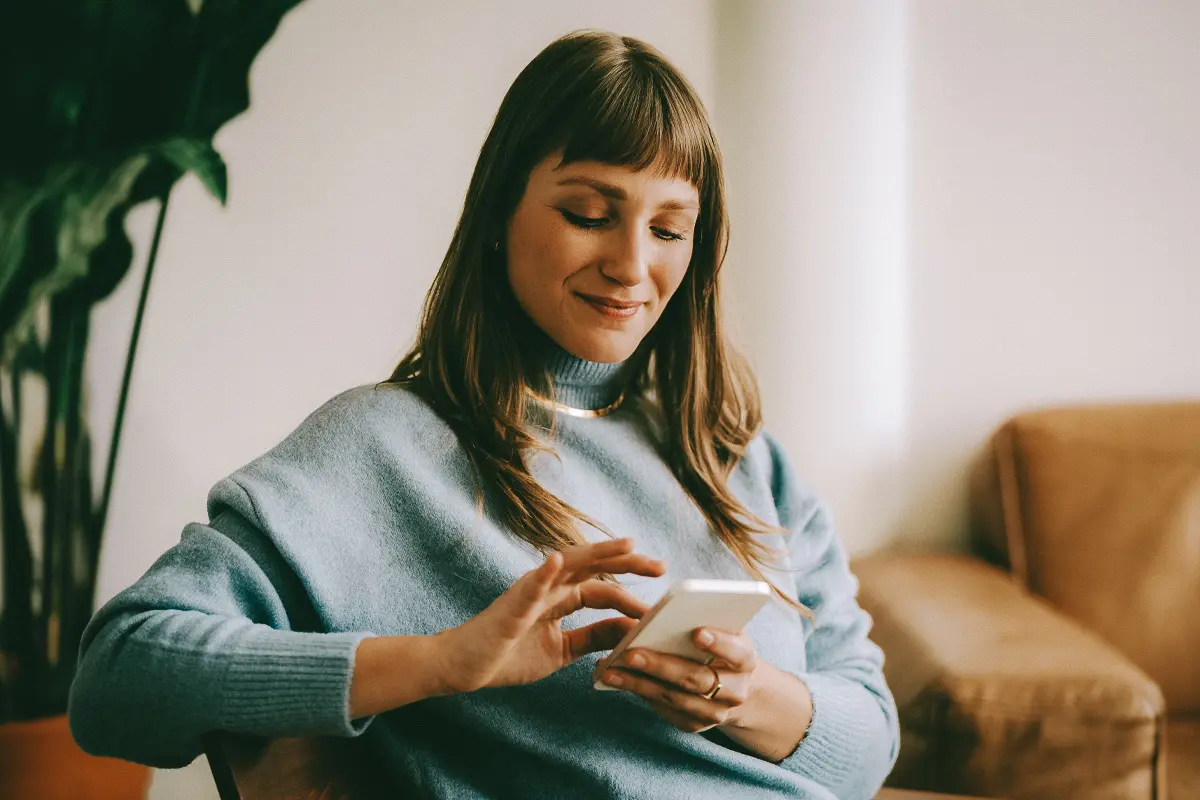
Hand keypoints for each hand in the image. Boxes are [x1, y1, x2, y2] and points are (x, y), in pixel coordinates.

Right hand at [437, 538, 665, 693]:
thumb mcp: (562, 650)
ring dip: (597, 554)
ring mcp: (529, 593)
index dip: (631, 589)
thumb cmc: (508, 654)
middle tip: (661, 566)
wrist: (463, 667)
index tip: (661, 593)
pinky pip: (528, 586)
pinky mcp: (510, 606)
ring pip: (568, 566)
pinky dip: (543, 572)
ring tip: (626, 545)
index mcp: (560, 598)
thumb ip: (592, 637)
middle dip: (627, 564)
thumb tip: (628, 631)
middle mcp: (548, 587)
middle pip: (594, 568)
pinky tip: (556, 561)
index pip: (602, 586)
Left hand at [593, 627, 759, 732]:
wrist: (730, 682)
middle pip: (697, 678)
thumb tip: (663, 608)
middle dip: (662, 666)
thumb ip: (703, 617)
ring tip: (611, 670)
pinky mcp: (694, 724)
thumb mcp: (721, 626)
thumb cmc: (719, 642)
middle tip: (632, 653)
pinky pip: (665, 711)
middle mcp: (735, 691)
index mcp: (745, 659)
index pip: (736, 652)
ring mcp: (715, 712)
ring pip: (675, 698)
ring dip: (640, 684)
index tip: (696, 633)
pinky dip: (641, 694)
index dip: (718, 643)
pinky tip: (619, 681)